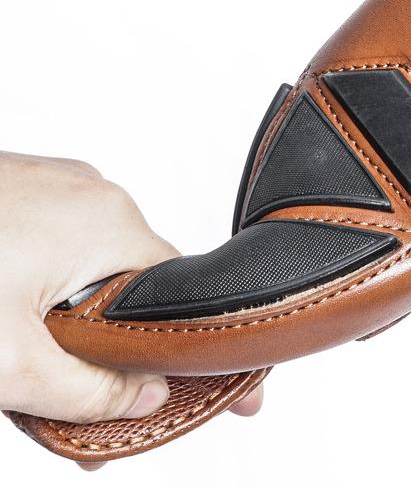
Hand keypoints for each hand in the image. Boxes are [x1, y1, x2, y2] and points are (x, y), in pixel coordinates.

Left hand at [0, 151, 265, 468]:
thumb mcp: (7, 360)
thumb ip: (88, 391)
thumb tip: (147, 400)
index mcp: (109, 224)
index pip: (180, 291)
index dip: (194, 345)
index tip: (217, 383)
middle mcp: (94, 191)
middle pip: (133, 280)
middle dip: (116, 343)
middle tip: (90, 401)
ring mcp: (56, 183)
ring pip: (92, 261)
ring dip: (75, 315)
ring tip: (29, 362)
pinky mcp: (23, 185)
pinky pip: (59, 238)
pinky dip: (48, 282)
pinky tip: (10, 315)